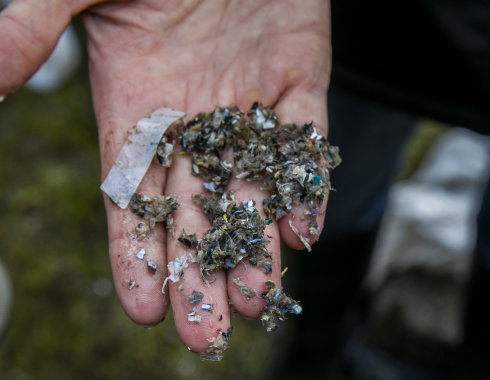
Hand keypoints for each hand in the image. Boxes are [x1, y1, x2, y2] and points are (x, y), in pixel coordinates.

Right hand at [0, 0, 330, 352]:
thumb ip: (32, 25)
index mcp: (139, 102)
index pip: (133, 195)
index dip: (137, 252)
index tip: (142, 308)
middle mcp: (196, 116)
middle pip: (195, 210)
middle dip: (201, 272)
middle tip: (207, 332)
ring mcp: (251, 101)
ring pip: (253, 188)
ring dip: (256, 245)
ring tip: (258, 301)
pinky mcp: (300, 79)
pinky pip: (305, 140)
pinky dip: (306, 183)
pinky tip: (303, 228)